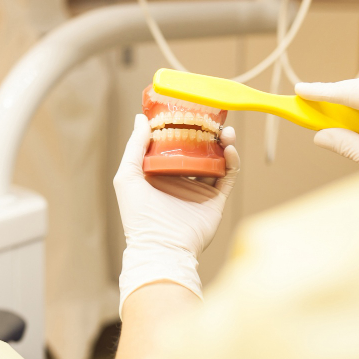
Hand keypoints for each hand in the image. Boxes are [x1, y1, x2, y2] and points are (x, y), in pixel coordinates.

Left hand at [113, 115, 239, 313]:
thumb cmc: (139, 216)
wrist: (162, 248)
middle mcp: (180, 179)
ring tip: (225, 131)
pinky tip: (229, 149)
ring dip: (222, 143)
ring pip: (215, 160)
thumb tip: (141, 118)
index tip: (186, 110)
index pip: (172, 144)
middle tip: (210, 118)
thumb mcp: (128, 176)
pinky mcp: (215, 200)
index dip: (179, 127)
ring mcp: (199, 189)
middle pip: (197, 149)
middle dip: (205, 133)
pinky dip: (231, 161)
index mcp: (159, 174)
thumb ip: (134, 147)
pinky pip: (227, 176)